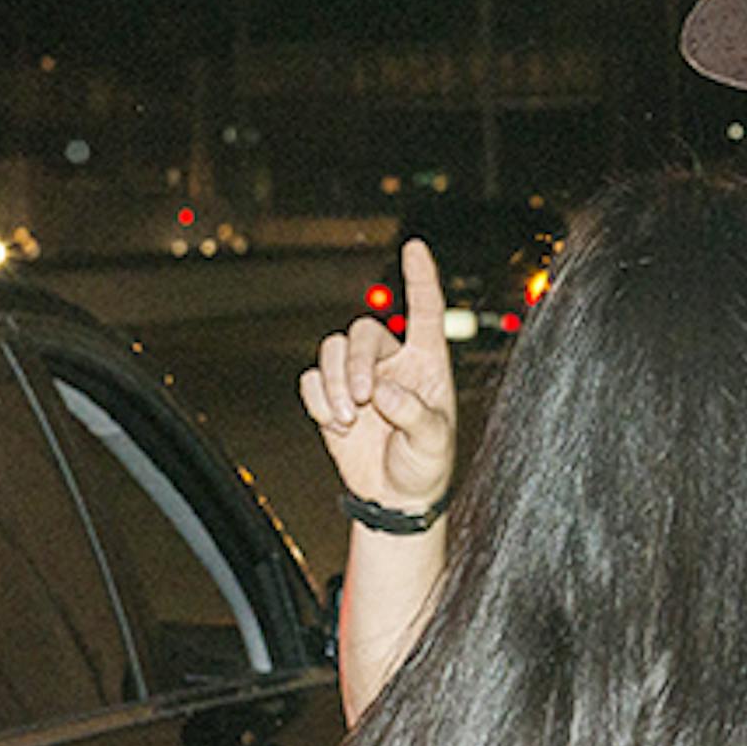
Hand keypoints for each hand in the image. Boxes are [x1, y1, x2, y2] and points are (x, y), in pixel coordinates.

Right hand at [298, 239, 457, 511]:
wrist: (394, 499)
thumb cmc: (425, 466)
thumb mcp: (434, 445)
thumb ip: (416, 416)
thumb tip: (384, 392)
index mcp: (427, 363)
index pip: (425, 311)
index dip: (421, 278)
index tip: (414, 247)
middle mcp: (391, 362)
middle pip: (363, 331)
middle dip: (355, 363)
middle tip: (361, 401)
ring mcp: (358, 377)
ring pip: (332, 349)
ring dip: (334, 381)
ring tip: (346, 419)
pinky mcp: (331, 397)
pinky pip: (312, 379)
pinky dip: (318, 398)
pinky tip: (334, 423)